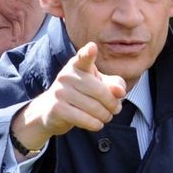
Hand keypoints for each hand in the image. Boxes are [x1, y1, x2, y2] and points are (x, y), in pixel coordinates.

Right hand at [10, 42, 126, 154]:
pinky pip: (83, 118)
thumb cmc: (82, 94)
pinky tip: (98, 124)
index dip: (88, 53)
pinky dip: (95, 124)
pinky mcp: (57, 108)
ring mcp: (60, 91)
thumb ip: (114, 85)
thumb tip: (121, 92)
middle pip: (99, 91)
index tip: (92, 48)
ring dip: (105, 115)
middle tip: (116, 109)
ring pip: (93, 107)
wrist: (51, 111)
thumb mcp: (100, 85)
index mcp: (78, 65)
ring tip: (107, 116)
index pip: (84, 57)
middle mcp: (67, 75)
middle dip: (112, 103)